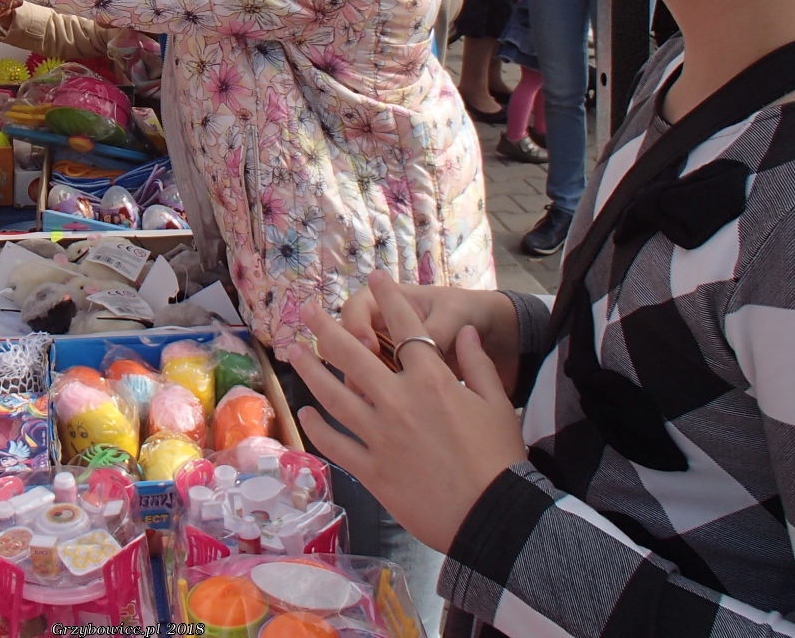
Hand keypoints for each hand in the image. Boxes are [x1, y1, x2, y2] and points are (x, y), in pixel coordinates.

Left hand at [292, 277, 526, 553]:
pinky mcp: (371, 469)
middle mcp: (399, 401)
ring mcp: (380, 436)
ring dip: (311, 372)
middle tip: (306, 310)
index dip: (389, 299)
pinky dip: (318, 428)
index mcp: (432, 381)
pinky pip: (336, 444)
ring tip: (294, 353)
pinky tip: (305, 414)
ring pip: (334, 396)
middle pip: (354, 355)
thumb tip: (464, 332)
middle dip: (327, 328)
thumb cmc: (500, 458)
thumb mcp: (498, 404)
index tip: (374, 277)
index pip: (405, 327)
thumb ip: (477, 364)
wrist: (492, 516)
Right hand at [339, 274, 522, 394]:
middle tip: (358, 382)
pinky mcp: (396, 378)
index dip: (356, 325)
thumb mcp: (456, 315)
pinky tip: (380, 416)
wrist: (494, 335)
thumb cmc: (469, 314)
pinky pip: (374, 388)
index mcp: (392, 302)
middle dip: (343, 359)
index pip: (358, 308)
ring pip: (354, 368)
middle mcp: (383, 326)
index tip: (370, 346)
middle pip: (344, 339)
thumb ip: (438, 328)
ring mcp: (387, 353)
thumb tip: (425, 345)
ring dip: (354, 383)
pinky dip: (372, 400)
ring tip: (366, 404)